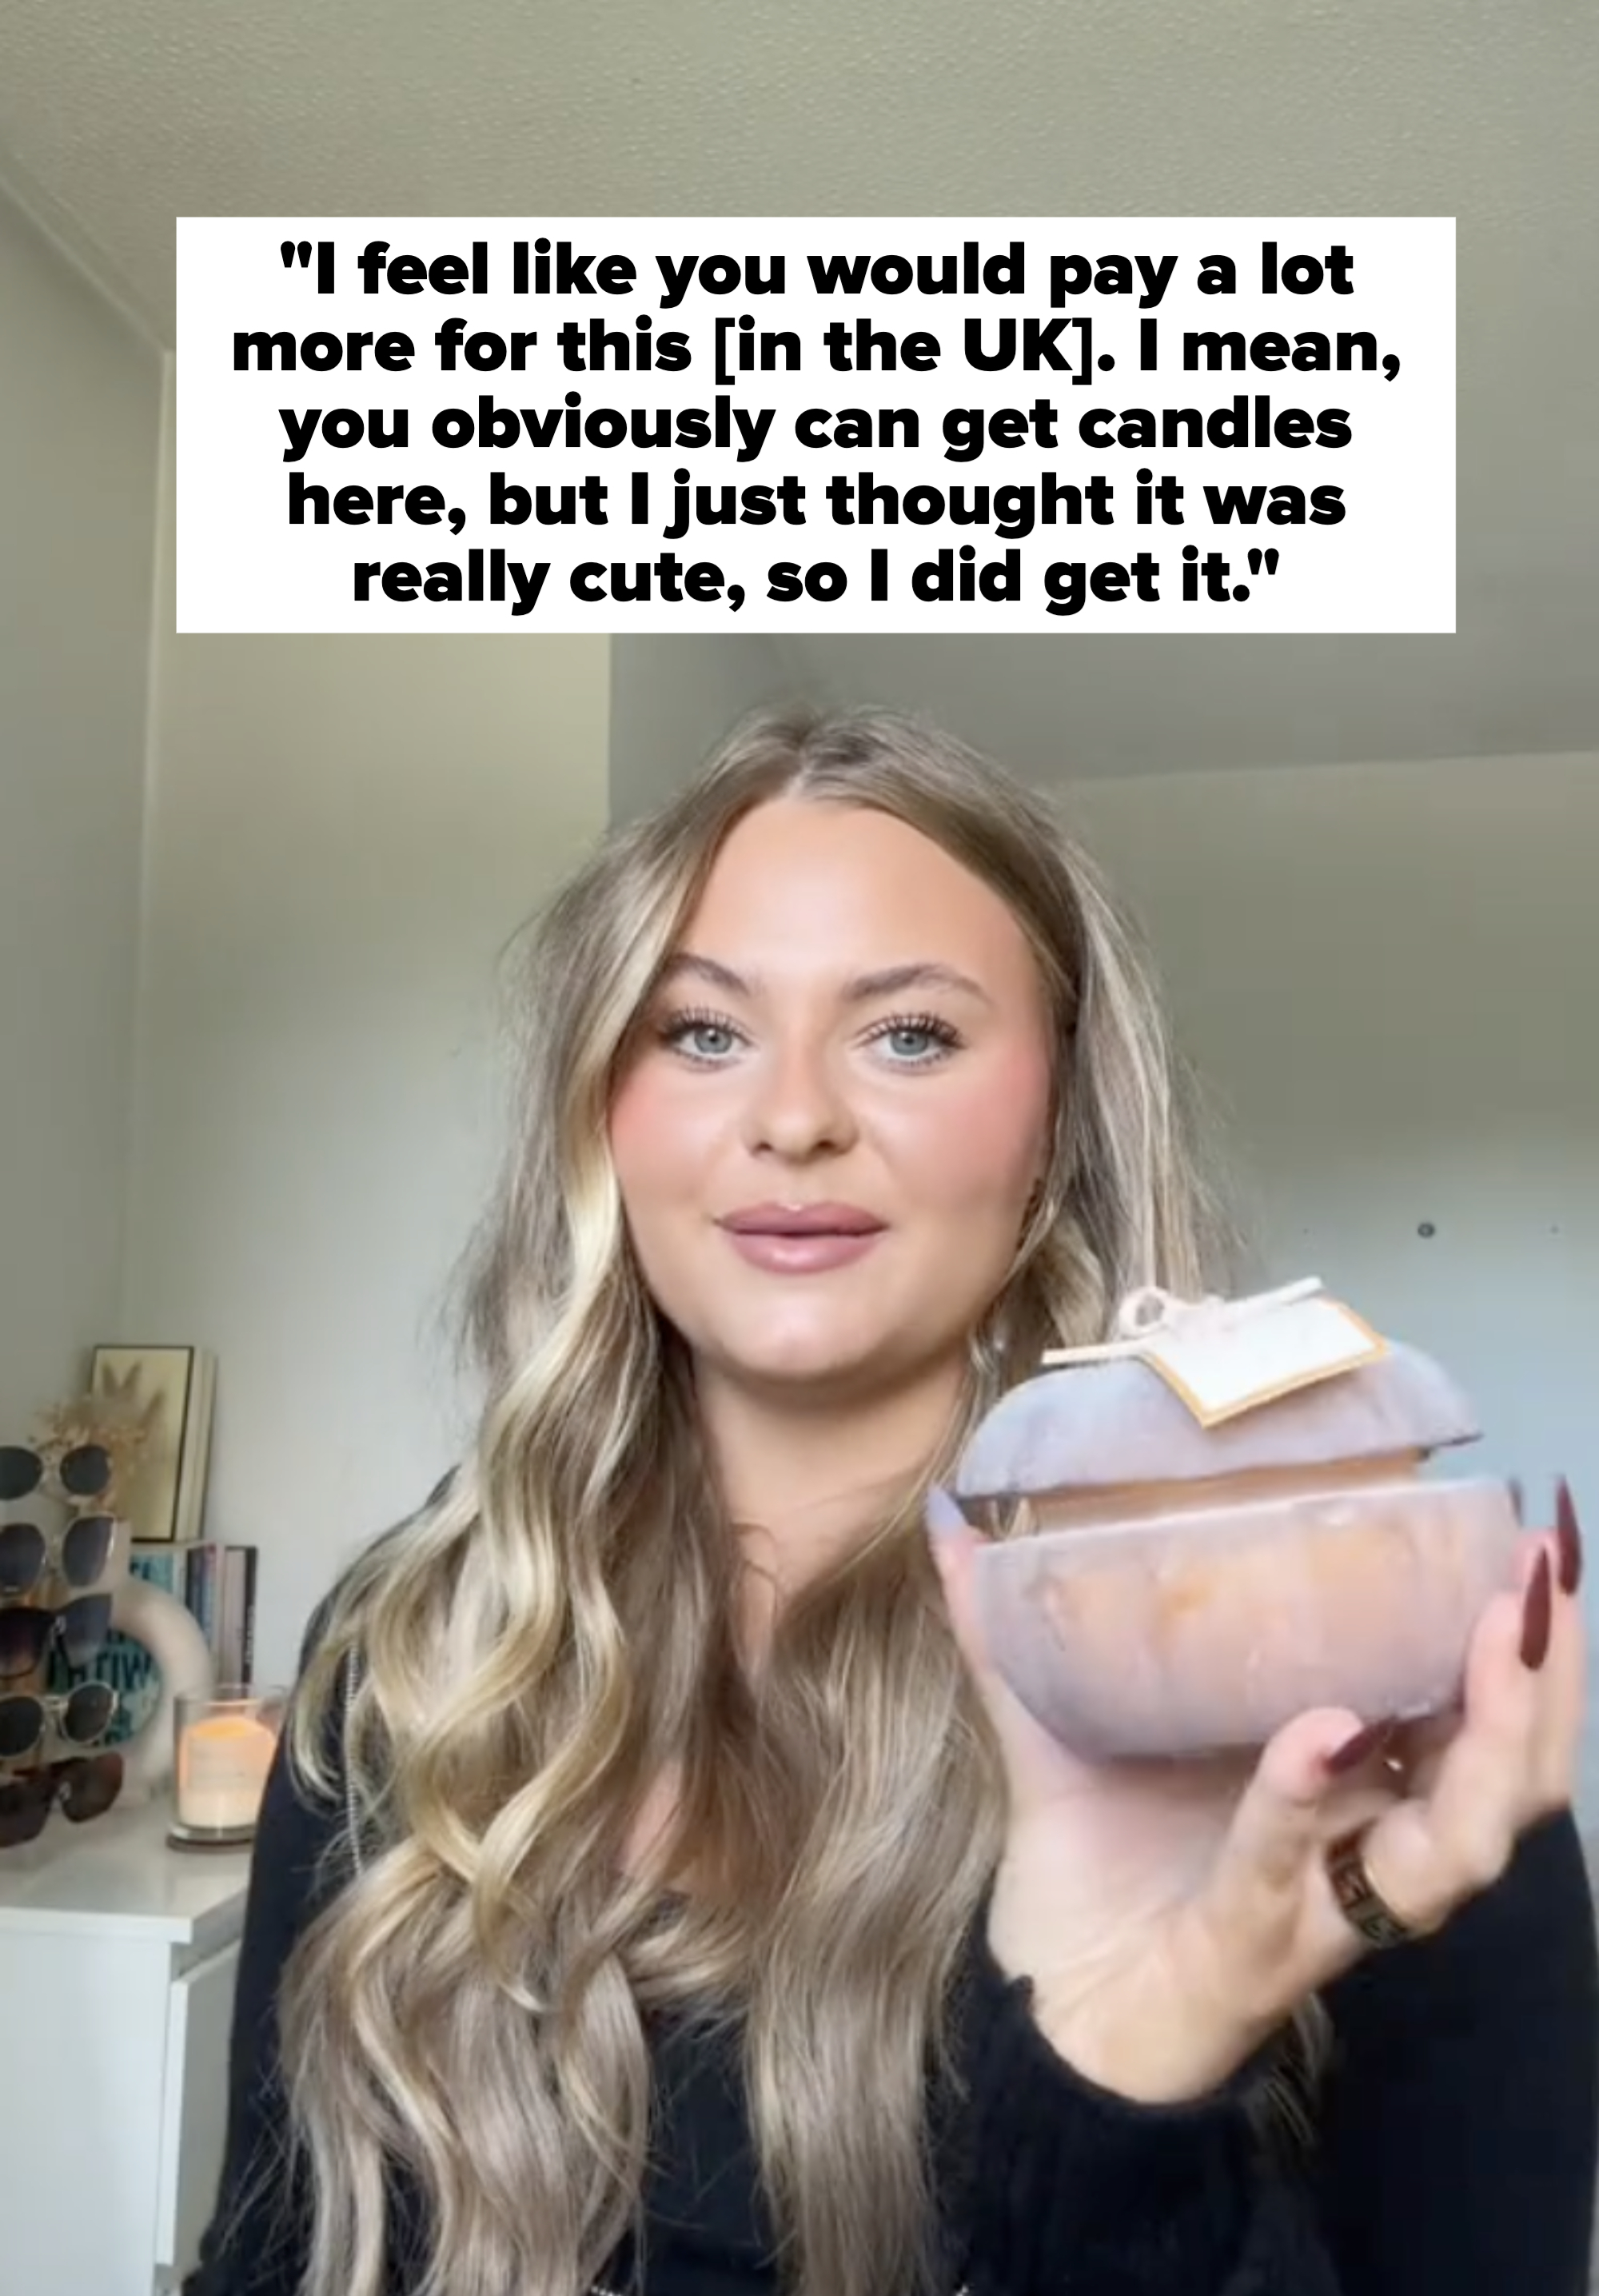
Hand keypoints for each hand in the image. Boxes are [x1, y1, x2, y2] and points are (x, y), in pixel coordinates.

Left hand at [927, 1480, 1584, 2103]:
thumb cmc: (1083, 1871)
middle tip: (1547, 1572)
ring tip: (1494, 1631)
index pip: (1477, 1716)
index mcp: (1349, 1789)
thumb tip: (954, 1517)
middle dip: (1547, 1680)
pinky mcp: (1255, 1947)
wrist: (1039, 2012)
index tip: (1538, 1540)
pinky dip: (1309, 1799)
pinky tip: (1324, 1734)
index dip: (1530, 1640)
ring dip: (1494, 1736)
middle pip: (1514, 1781)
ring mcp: (1321, 1904)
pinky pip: (1296, 1869)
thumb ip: (1011, 1631)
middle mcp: (1364, 1849)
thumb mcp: (1053, 1731)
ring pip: (1458, 1842)